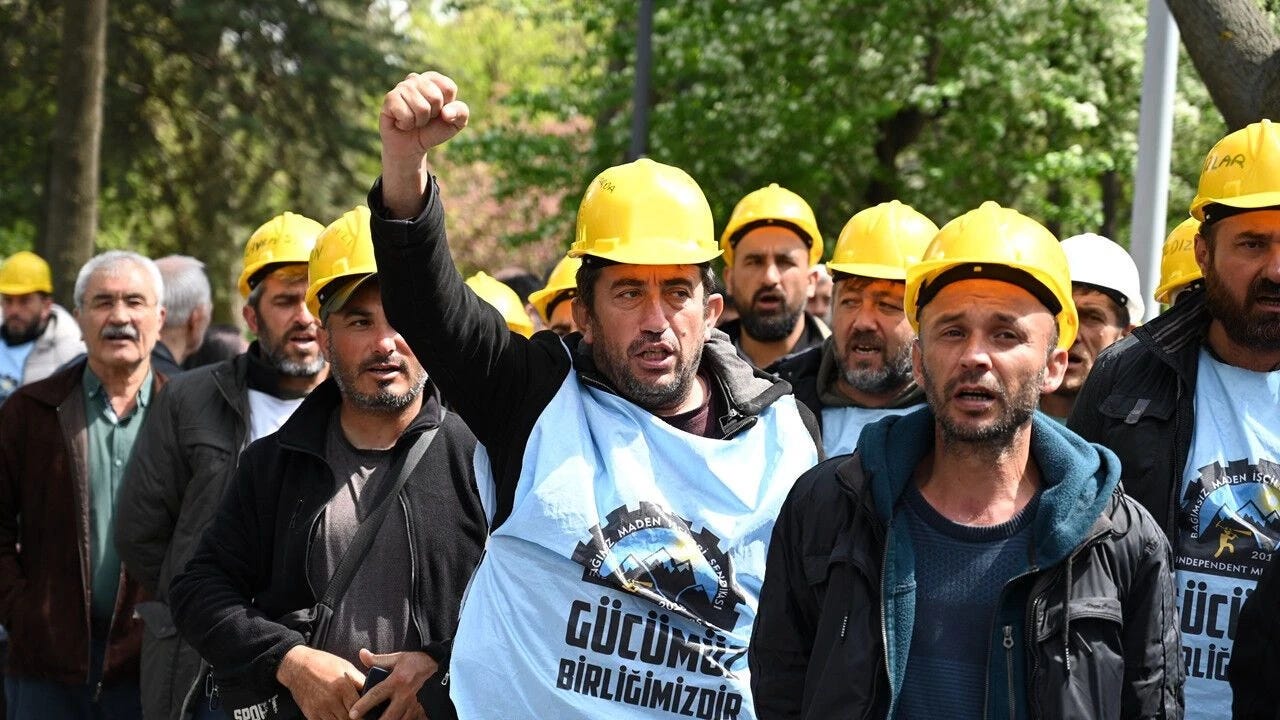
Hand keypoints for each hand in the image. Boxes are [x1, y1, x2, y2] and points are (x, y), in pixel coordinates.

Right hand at [276, 645, 365, 719]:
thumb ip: (359, 680)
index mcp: (342, 686)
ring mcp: (320, 708)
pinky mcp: (311, 714)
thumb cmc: (324, 664)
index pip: (359, 707)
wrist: (297, 666)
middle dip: (356, 718)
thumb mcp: (345, 666)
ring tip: (349, 716)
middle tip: (360, 716)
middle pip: (349, 719)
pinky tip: (336, 717)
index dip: (365, 712)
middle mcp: (331, 699)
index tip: (369, 713)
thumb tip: (372, 690)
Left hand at [347, 648, 437, 719]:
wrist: (440, 665)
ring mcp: (415, 704)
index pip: (376, 694)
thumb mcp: (397, 658)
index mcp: (396, 681)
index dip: (363, 705)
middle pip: (388, 717)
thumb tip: (361, 653)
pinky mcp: (422, 709)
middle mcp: (405, 695)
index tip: (353, 714)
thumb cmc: (416, 662)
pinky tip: (396, 719)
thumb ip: (378, 659)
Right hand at [379, 71, 469, 217]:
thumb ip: (460, 115)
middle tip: (424, 122)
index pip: (448, 86)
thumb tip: (447, 112)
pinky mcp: (387, 101)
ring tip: (413, 124)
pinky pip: (403, 108)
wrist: (410, 151)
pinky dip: (406, 121)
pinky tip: (402, 124)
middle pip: (435, 95)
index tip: (440, 115)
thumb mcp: (453, 126)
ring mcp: (399, 89)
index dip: (448, 105)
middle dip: (433, 114)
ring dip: (419, 120)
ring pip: (420, 103)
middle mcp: (415, 80)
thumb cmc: (432, 134)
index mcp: (433, 81)